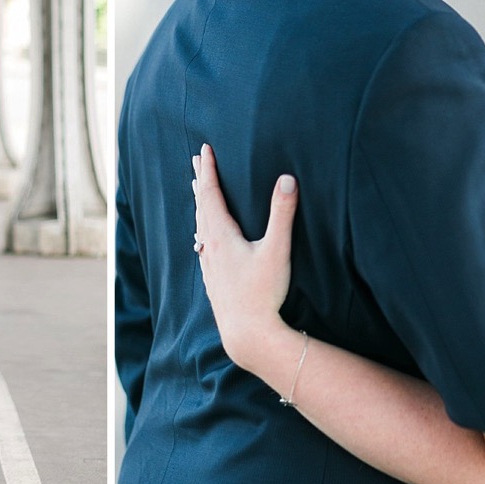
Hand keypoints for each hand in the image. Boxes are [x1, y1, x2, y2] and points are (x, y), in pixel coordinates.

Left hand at [193, 144, 297, 371]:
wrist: (247, 334)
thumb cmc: (263, 293)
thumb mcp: (277, 250)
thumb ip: (283, 214)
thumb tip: (287, 179)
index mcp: (221, 236)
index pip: (212, 194)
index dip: (209, 171)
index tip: (204, 150)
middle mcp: (210, 247)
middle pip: (202, 206)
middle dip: (201, 181)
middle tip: (196, 160)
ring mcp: (209, 264)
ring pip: (199, 225)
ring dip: (199, 204)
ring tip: (197, 190)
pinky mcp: (213, 279)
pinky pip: (202, 245)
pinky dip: (201, 229)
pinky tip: (202, 239)